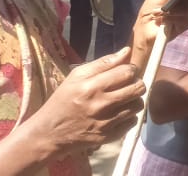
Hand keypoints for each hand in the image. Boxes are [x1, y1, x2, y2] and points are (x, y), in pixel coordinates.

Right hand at [25, 47, 144, 155]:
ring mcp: (106, 122)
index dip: (130, 69)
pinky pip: (133, 121)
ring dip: (134, 100)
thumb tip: (126, 51)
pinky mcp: (109, 136)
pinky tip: (117, 114)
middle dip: (136, 83)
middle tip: (127, 85)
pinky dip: (129, 116)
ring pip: (138, 105)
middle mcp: (100, 104)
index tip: (125, 72)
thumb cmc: (63, 100)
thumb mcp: (76, 77)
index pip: (127, 72)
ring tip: (122, 99)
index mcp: (92, 86)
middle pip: (138, 88)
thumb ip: (103, 63)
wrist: (49, 133)